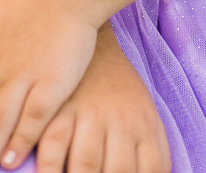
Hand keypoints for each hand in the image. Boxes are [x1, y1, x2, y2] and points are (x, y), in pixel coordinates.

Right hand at [32, 23, 170, 172]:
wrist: (92, 45)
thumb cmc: (120, 93)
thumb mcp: (145, 117)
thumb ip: (151, 156)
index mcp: (145, 125)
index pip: (153, 171)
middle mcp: (120, 122)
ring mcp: (88, 116)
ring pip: (84, 168)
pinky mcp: (58, 112)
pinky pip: (52, 150)